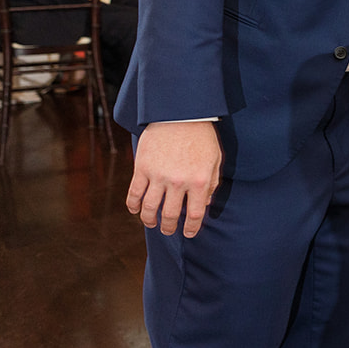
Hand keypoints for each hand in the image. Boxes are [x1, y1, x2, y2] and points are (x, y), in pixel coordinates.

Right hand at [127, 121, 222, 237]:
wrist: (180, 114)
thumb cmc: (201, 136)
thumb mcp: (215, 159)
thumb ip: (212, 183)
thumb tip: (205, 204)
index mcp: (199, 181)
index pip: (194, 214)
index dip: (191, 228)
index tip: (188, 234)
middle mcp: (178, 182)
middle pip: (170, 215)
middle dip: (168, 227)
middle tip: (167, 230)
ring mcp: (158, 176)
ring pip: (150, 208)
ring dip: (149, 220)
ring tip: (151, 224)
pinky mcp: (142, 168)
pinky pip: (134, 193)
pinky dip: (133, 205)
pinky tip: (135, 210)